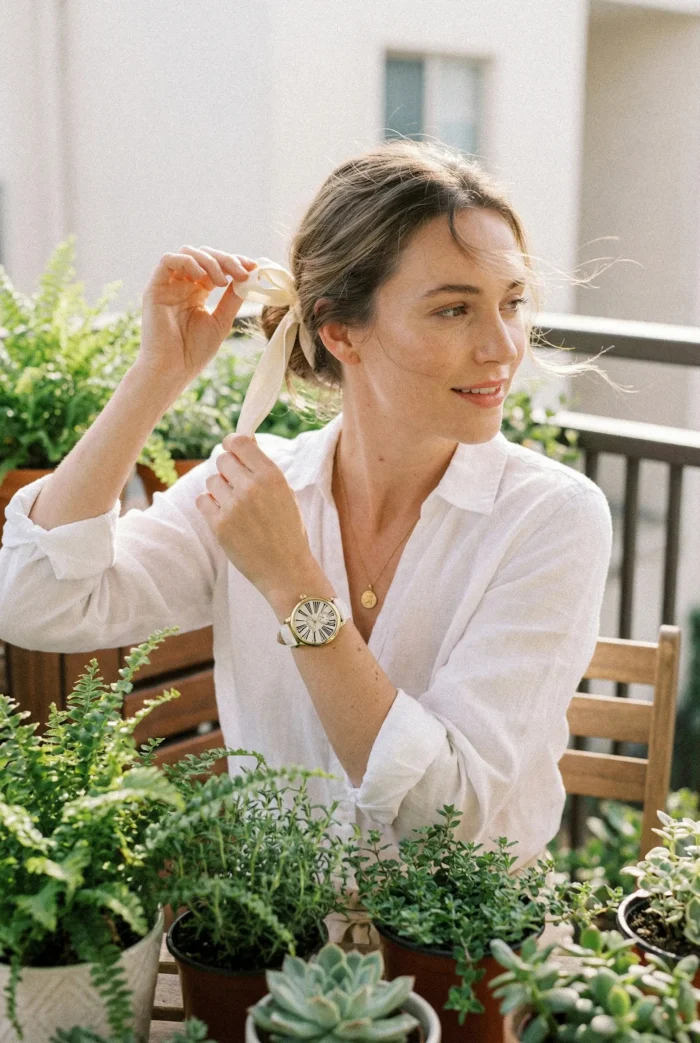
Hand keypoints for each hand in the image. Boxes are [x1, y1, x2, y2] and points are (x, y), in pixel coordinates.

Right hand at [139, 246, 257, 385]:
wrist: (172, 370)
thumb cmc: (194, 352)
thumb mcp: (221, 321)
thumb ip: (233, 299)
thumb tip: (249, 277)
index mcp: (197, 292)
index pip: (216, 266)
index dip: (235, 262)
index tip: (254, 267)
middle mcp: (182, 285)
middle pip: (204, 256)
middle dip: (226, 260)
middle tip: (242, 272)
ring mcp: (168, 285)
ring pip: (188, 253)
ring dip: (210, 261)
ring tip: (222, 282)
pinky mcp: (154, 288)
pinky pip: (168, 260)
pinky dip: (188, 262)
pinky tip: (202, 277)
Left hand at [195, 433, 315, 597]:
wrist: (286, 569)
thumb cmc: (288, 530)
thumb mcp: (285, 493)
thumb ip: (263, 469)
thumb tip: (243, 441)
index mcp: (272, 476)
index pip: (239, 442)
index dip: (233, 443)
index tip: (233, 450)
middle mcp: (251, 487)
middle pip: (222, 459)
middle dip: (228, 469)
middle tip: (237, 485)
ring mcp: (233, 506)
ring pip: (211, 481)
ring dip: (219, 489)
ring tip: (235, 505)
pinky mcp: (219, 525)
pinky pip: (202, 500)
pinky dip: (210, 505)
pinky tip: (224, 515)